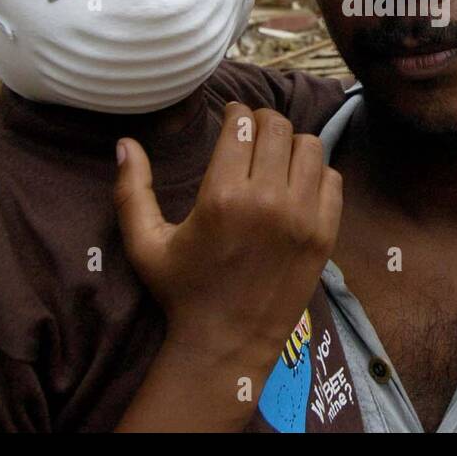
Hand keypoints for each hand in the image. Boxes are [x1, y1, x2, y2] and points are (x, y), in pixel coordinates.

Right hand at [114, 103, 341, 370]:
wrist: (227, 344)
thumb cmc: (182, 292)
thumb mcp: (145, 244)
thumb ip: (132, 190)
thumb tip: (124, 142)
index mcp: (222, 197)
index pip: (242, 125)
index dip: (237, 112)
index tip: (232, 115)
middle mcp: (267, 201)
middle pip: (278, 128)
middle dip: (263, 121)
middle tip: (252, 131)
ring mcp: (302, 218)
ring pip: (310, 147)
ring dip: (292, 144)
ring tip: (275, 156)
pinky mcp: (325, 235)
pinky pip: (332, 179)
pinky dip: (317, 173)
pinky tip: (297, 183)